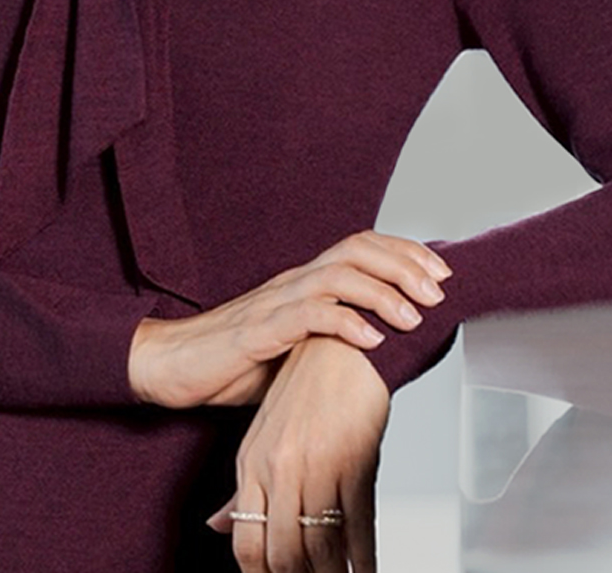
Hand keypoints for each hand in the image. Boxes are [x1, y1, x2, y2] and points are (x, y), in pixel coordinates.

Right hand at [128, 230, 449, 408]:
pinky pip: (307, 317)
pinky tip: (371, 340)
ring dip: (382, 292)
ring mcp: (275, 302)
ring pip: (337, 277)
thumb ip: (332, 344)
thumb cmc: (232, 361)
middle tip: (438, 291)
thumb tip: (385, 359)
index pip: (361, 247)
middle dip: (404, 265)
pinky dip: (344, 323)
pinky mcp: (258, 331)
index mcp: (304, 282)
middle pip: (357, 251)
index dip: (404, 252)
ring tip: (413, 316)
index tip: (440, 272)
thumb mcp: (295, 350)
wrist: (170, 364)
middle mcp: (293, 282)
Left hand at [207, 335, 390, 571]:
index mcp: (251, 464)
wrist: (341, 346)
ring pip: (320, 548)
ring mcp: (317, 467)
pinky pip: (358, 528)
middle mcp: (280, 469)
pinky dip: (363, 560)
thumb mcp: (263, 436)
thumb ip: (242, 488)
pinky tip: (365, 572)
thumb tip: (216, 527)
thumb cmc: (305, 389)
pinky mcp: (354, 462)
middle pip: (282, 555)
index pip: (246, 544)